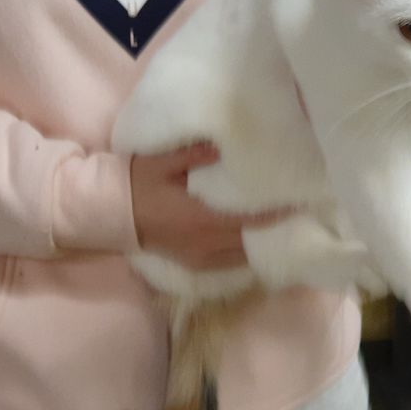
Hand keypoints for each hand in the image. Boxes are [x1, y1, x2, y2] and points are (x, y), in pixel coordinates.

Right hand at [130, 142, 288, 269]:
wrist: (111, 215)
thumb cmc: (137, 184)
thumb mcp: (161, 163)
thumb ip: (193, 154)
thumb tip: (224, 146)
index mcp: (201, 217)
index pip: (249, 218)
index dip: (276, 213)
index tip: (298, 202)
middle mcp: (205, 242)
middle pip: (251, 240)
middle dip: (276, 229)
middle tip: (299, 214)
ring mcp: (200, 257)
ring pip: (243, 255)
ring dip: (263, 243)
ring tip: (284, 227)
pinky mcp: (194, 263)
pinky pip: (230, 264)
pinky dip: (247, 254)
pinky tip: (257, 242)